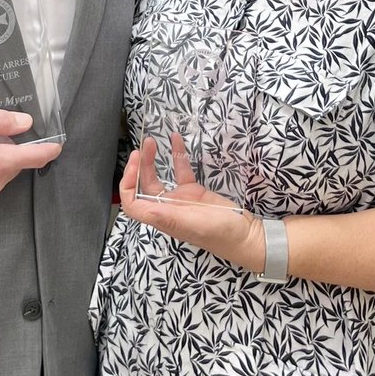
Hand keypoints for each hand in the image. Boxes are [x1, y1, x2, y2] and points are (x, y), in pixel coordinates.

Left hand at [118, 135, 265, 272]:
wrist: (246, 235)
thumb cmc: (222, 235)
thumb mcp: (195, 225)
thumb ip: (170, 218)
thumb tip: (146, 210)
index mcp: (163, 218)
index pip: (133, 204)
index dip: (128, 185)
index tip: (134, 165)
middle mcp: (166, 208)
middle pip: (143, 186)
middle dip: (139, 166)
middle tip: (143, 146)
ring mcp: (179, 199)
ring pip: (158, 177)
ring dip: (152, 160)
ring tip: (151, 141)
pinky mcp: (193, 192)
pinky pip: (180, 171)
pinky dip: (177, 156)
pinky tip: (175, 140)